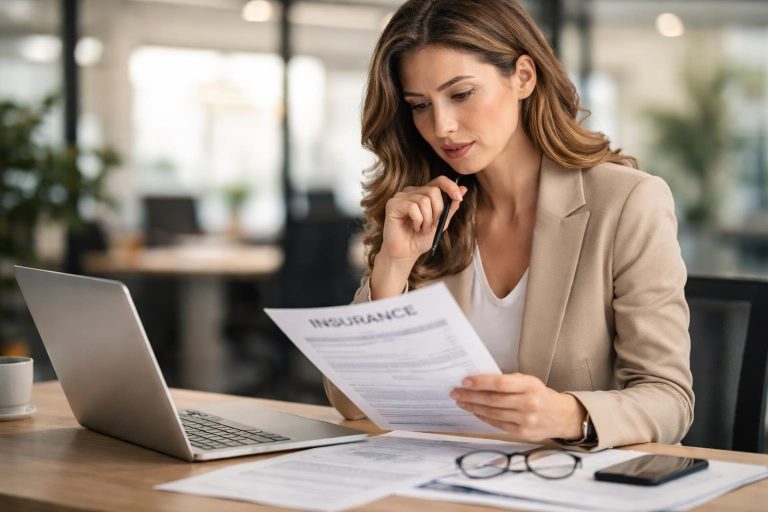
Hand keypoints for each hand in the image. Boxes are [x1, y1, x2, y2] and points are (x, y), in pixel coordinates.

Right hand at [380, 175, 466, 263]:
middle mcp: (411, 191)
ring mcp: (400, 196)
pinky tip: (414, 227)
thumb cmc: (421, 239)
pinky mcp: (392, 204)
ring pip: (423, 200)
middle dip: (438, 211)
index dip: (450, 186)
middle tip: (432, 225)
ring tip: (422, 229)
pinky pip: (412, 207)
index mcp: (423, 193)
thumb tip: (464, 189)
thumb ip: (450, 207)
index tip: (459, 197)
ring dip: (427, 220)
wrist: (406, 253)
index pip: (439, 181)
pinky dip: (418, 221)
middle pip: (433, 191)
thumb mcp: (441, 223)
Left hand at [450, 373, 586, 441]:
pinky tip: (474, 411)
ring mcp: (526, 420)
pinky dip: (483, 417)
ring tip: (461, 402)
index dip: (481, 382)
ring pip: (493, 413)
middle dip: (471, 396)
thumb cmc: (539, 394)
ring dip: (473, 407)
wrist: (560, 416)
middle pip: (493, 400)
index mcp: (530, 386)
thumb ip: (507, 381)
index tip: (465, 381)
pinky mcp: (522, 433)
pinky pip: (497, 424)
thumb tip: (478, 380)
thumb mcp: (528, 381)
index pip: (501, 383)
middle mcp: (529, 403)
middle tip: (455, 392)